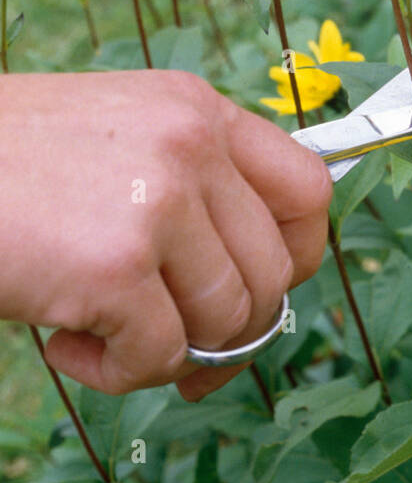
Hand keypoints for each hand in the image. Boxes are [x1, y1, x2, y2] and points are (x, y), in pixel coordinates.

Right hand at [0, 69, 331, 399]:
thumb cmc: (8, 164)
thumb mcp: (119, 139)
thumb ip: (190, 188)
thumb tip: (256, 300)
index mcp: (198, 110)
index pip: (310, 191)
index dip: (298, 257)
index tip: (258, 294)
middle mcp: (192, 145)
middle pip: (276, 273)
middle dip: (232, 330)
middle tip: (171, 345)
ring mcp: (158, 202)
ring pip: (228, 321)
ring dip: (168, 351)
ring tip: (100, 329)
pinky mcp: (115, 265)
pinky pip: (161, 357)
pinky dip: (116, 373)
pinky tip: (65, 342)